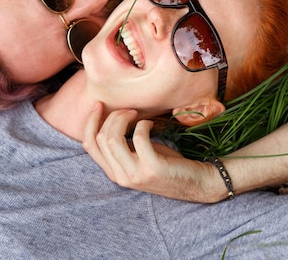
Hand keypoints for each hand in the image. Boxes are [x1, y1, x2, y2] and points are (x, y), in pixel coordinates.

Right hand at [82, 103, 227, 202]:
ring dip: (122, 118)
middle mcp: (121, 177)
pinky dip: (143, 124)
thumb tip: (110, 119)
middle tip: (129, 109)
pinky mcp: (152, 168)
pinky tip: (150, 124)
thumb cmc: (168, 165)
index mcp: (114, 173)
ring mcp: (136, 174)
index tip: (99, 105)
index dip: (90, 122)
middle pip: (100, 139)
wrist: (198, 182)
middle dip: (111, 117)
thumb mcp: (138, 156)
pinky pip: (138, 137)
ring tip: (136, 113)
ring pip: (112, 138)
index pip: (89, 145)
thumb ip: (123, 146)